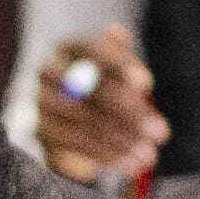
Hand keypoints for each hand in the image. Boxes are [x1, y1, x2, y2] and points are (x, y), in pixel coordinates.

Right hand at [31, 27, 166, 187]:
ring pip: (78, 125)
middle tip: (161, 132)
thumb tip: (118, 33)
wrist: (72, 110)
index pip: (93, 49)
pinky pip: (70, 149)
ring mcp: (38, 106)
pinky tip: (127, 164)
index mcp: (69, 47)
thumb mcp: (117, 63)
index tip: (147, 84)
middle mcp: (47, 73)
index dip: (120, 64)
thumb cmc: (105, 82)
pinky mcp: (38, 136)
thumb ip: (121, 51)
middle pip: (86, 92)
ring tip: (148, 156)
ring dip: (117, 142)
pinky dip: (101, 157)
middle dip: (128, 114)